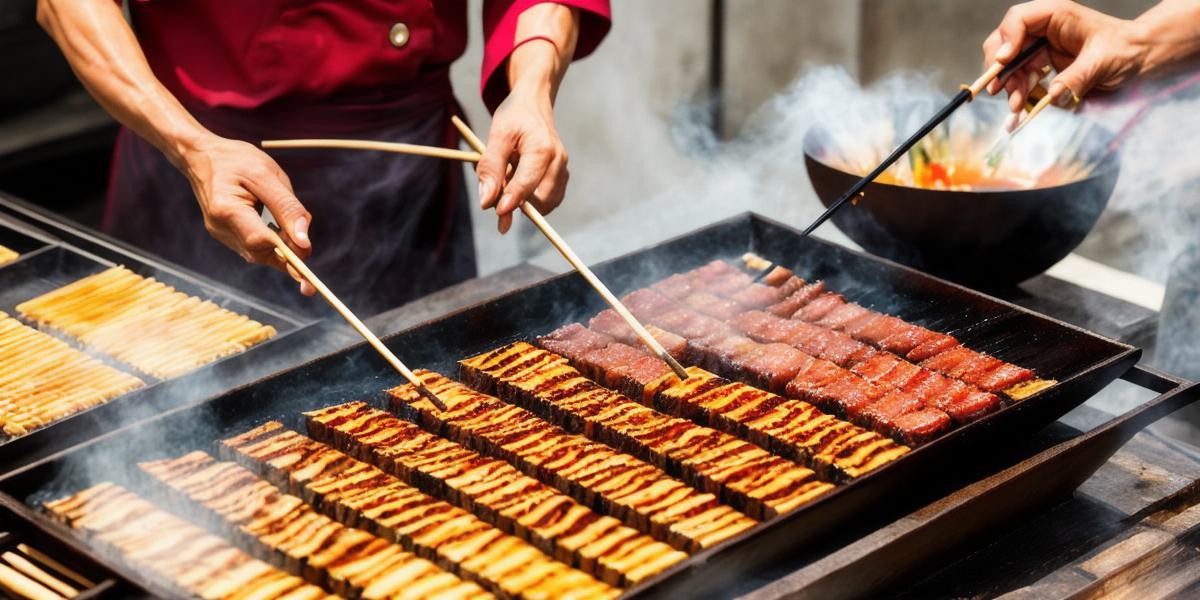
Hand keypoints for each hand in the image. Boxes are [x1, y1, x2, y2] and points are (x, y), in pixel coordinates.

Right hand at [180, 134, 315, 294]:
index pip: (259, 240)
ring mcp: (220, 233)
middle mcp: (220, 227)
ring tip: (299, 242)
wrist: (202, 156)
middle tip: (309, 260)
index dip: (287, 252)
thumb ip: (286, 206)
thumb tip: (305, 241)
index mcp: (226, 209)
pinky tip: (283, 237)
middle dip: (288, 259)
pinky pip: (252, 247)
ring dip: (281, 253)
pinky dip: (271, 246)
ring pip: (258, 254)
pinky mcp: (225, 234)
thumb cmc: (235, 159)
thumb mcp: (266, 174)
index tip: (308, 253)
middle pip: (260, 253)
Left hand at [475, 77, 568, 233]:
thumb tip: (486, 202)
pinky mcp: (562, 178)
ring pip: (544, 204)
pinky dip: (531, 200)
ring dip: (524, 203)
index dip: (512, 201)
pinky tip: (518, 184)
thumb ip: (490, 168)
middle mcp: (558, 162)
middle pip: (540, 200)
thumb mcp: (497, 135)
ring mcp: (563, 170)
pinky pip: (547, 201)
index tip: (498, 212)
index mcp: (542, 149)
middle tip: (495, 200)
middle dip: (518, 205)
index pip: (527, 183)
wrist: (534, 104)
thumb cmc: (514, 117)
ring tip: (508, 181)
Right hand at [982, 0, 1147, 113]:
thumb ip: (1077, 78)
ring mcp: (1042, 49)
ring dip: (1009, 87)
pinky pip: (1022, 81)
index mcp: (1057, 16)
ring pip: (1011, 66)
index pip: (1019, 19)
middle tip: (999, 90)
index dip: (1006, 39)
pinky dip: (1019, 95)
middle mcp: (1044, 30)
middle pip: (1005, 43)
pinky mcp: (1044, 68)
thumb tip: (1053, 96)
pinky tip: (1021, 110)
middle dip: (1001, 68)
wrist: (1142, 62)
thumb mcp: (1104, 62)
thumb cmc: (1128, 51)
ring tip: (1016, 107)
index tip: (1004, 61)